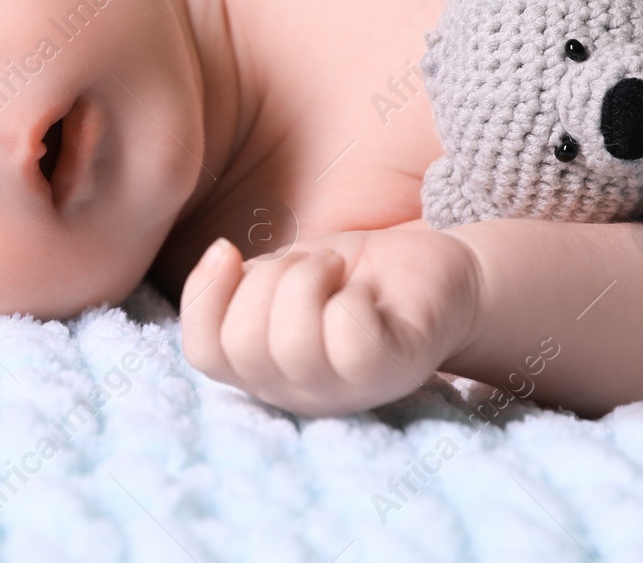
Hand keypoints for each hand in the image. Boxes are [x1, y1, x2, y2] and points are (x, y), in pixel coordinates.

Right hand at [179, 225, 480, 416]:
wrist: (439, 270)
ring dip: (307, 280)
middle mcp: (300, 391)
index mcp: (266, 370)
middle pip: (243, 346)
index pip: (204, 354)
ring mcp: (347, 389)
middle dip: (267, 280)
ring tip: (334, 272)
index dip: (203, 297)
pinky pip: (347, 336)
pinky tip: (366, 293)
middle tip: (308, 266)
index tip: (228, 250)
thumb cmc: (356, 274)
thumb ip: (241, 283)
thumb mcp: (282, 273)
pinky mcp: (391, 370)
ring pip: (293, 344)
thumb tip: (218, 258)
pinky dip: (351, 297)